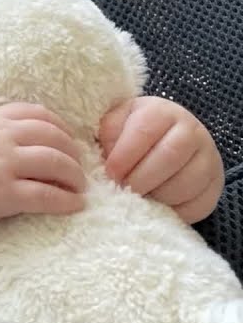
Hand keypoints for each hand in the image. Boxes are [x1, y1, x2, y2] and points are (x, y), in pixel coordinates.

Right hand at [0, 102, 86, 227]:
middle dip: (73, 153)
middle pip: (54, 138)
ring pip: (56, 164)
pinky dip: (66, 201)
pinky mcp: (4, 193)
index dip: (61, 127)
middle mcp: (1, 137)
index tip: (68, 141)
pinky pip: (46, 195)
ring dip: (75, 176)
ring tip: (79, 186)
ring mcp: (3, 165)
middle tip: (78, 167)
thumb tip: (26, 130)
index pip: (39, 114)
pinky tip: (75, 204)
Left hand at [99, 96, 223, 222]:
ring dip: (156, 196)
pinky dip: (174, 211)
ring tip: (138, 198)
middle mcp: (191, 131)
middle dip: (140, 179)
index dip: (124, 156)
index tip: (109, 173)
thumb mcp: (115, 124)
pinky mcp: (216, 183)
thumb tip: (105, 157)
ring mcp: (208, 157)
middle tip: (122, 190)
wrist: (162, 141)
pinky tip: (157, 205)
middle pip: (168, 157)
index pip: (144, 132)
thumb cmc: (130, 134)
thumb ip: (108, 135)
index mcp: (161, 112)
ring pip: (185, 183)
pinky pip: (198, 204)